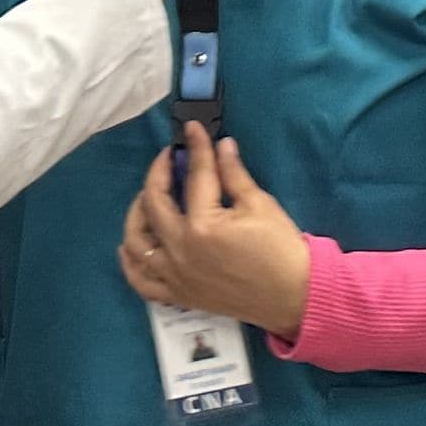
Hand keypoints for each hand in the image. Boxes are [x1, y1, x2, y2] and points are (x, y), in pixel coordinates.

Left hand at [120, 127, 312, 337]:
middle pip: (153, 205)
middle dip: (158, 174)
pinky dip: (131, 263)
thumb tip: (221, 145)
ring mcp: (175, 276)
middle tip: (169, 160)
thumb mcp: (260, 205)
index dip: (196, 147)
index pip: (195, 177)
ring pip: (137, 243)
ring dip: (136, 215)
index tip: (192, 129)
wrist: (295, 296)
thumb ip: (233, 174)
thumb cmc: (281, 250)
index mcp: (202, 226)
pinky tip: (130, 246)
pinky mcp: (178, 294)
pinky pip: (141, 282)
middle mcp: (180, 251)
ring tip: (149, 199)